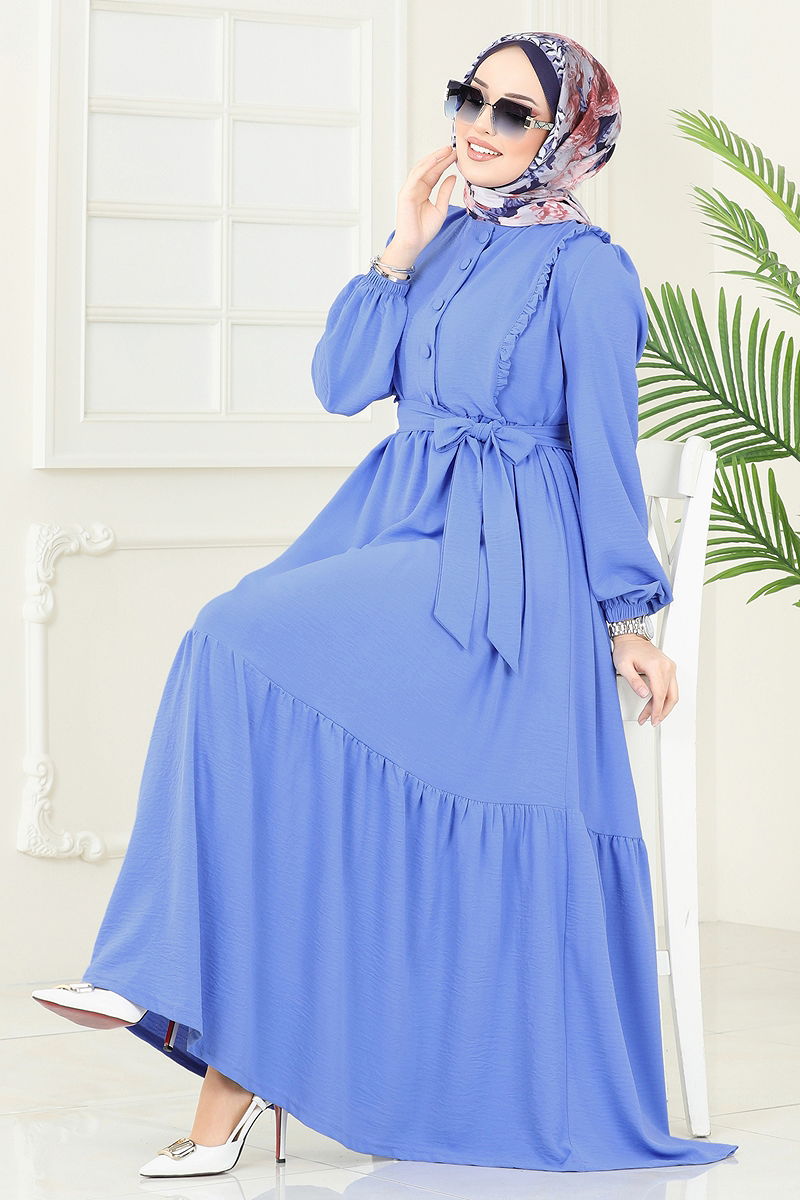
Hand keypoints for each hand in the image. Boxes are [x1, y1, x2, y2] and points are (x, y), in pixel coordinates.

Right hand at [388, 145, 457, 262]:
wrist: (414, 243)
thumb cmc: (424, 230)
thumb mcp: (440, 208)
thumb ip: (445, 192)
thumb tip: (453, 177)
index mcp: (423, 191)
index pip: (434, 173)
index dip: (444, 164)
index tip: (456, 156)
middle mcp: (415, 188)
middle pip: (428, 168)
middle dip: (440, 157)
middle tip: (452, 149)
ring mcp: (409, 189)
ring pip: (421, 168)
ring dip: (433, 158)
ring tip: (446, 151)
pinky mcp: (406, 193)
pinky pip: (416, 176)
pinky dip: (425, 167)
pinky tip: (435, 160)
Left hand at [612, 634, 678, 726]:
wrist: (631, 638)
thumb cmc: (626, 650)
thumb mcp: (623, 665)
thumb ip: (633, 681)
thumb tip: (644, 694)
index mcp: (656, 666)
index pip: (660, 694)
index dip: (656, 710)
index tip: (652, 719)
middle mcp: (667, 667)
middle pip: (669, 696)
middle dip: (661, 712)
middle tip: (651, 721)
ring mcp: (670, 667)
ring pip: (673, 694)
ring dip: (664, 707)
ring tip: (652, 716)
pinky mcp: (669, 668)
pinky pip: (671, 688)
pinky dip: (665, 698)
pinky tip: (656, 705)